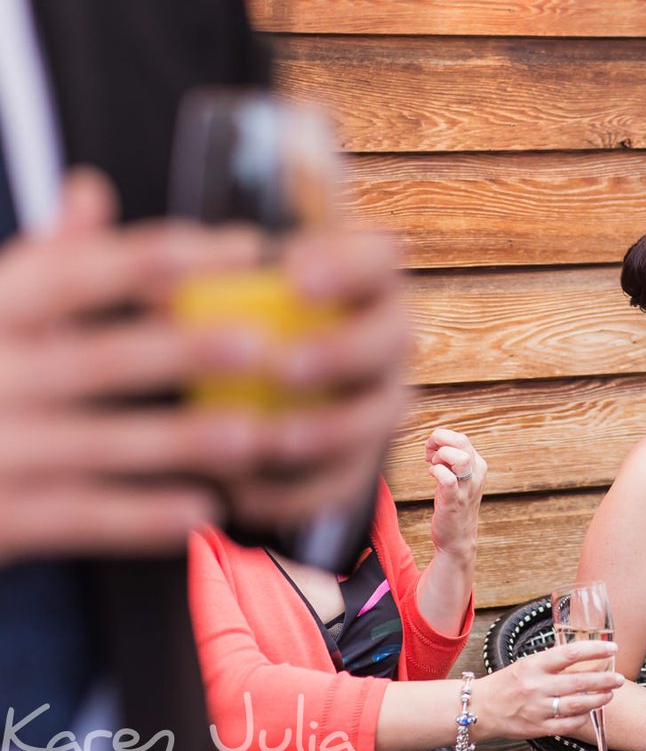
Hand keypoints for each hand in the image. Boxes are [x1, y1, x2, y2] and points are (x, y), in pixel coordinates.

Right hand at [0, 169, 263, 561]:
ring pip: (101, 442)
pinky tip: (206, 511)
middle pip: (101, 359)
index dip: (160, 259)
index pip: (80, 274)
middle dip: (183, 351)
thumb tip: (92, 187)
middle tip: (262, 344)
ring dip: (182, 441)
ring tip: (256, 436)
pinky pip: (80, 517)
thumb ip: (44, 261)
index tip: (245, 247)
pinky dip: (142, 518)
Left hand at [219, 223, 410, 532]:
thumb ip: (193, 277)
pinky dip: (296, 492)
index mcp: (361, 278)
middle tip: (284, 366)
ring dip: (330, 430)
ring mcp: (379, 398)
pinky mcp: (359, 456)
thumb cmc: (230, 311)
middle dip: (343, 353)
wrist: (249, 380)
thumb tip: (149, 283)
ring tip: (273, 440)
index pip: (376, 257)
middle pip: (392, 338)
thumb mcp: (215, 285)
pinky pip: (342, 481)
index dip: (346, 265)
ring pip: (379, 416)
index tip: (293, 277)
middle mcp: (385, 335)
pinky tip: (243, 493)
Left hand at [426, 428, 485, 558]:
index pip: (461, 438)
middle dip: (439, 441)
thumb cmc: (453, 504)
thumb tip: (434, 441)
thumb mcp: (458, 477)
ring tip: (434, 466)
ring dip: (441, 457)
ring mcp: (467, 488)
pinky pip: (448, 479)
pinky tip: (431, 475)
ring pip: (461, 458)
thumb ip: (451, 459)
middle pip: (462, 441)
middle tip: (428, 453)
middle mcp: (476, 474)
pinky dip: (436, 472)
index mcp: (478, 465)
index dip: (442, 438)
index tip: (430, 450)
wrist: (457, 538)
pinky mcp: (455, 501)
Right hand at [475, 641, 623, 740]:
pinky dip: (582, 718)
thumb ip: (551, 663)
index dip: (594, 650)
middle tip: (619, 677)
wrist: (478, 709)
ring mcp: (537, 709)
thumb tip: (582, 657)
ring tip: (609, 694)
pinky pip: (567, 724)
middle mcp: (536, 686)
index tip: (612, 648)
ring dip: (598, 700)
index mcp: (534, 665)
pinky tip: (589, 713)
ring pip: (577, 705)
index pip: (570, 653)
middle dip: (604, 680)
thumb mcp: (526, 665)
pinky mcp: (537, 728)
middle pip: (579, 682)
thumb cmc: (505, 684)